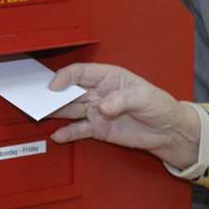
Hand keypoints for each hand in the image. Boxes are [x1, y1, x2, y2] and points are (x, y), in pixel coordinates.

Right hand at [48, 63, 198, 169]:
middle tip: (40, 101)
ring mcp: (97, 111)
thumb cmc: (161, 107)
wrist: (168, 132)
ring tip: (42, 115)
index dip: (65, 77)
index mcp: (109, 77)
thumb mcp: (145, 98)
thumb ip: (122, 100)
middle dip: (54, 95)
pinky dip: (68, 132)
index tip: (54, 86)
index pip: (81, 73)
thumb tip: (103, 106)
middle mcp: (99, 93)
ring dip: (56, 112)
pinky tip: (58, 136)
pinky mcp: (99, 129)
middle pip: (70, 91)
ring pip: (70, 109)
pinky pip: (79, 129)